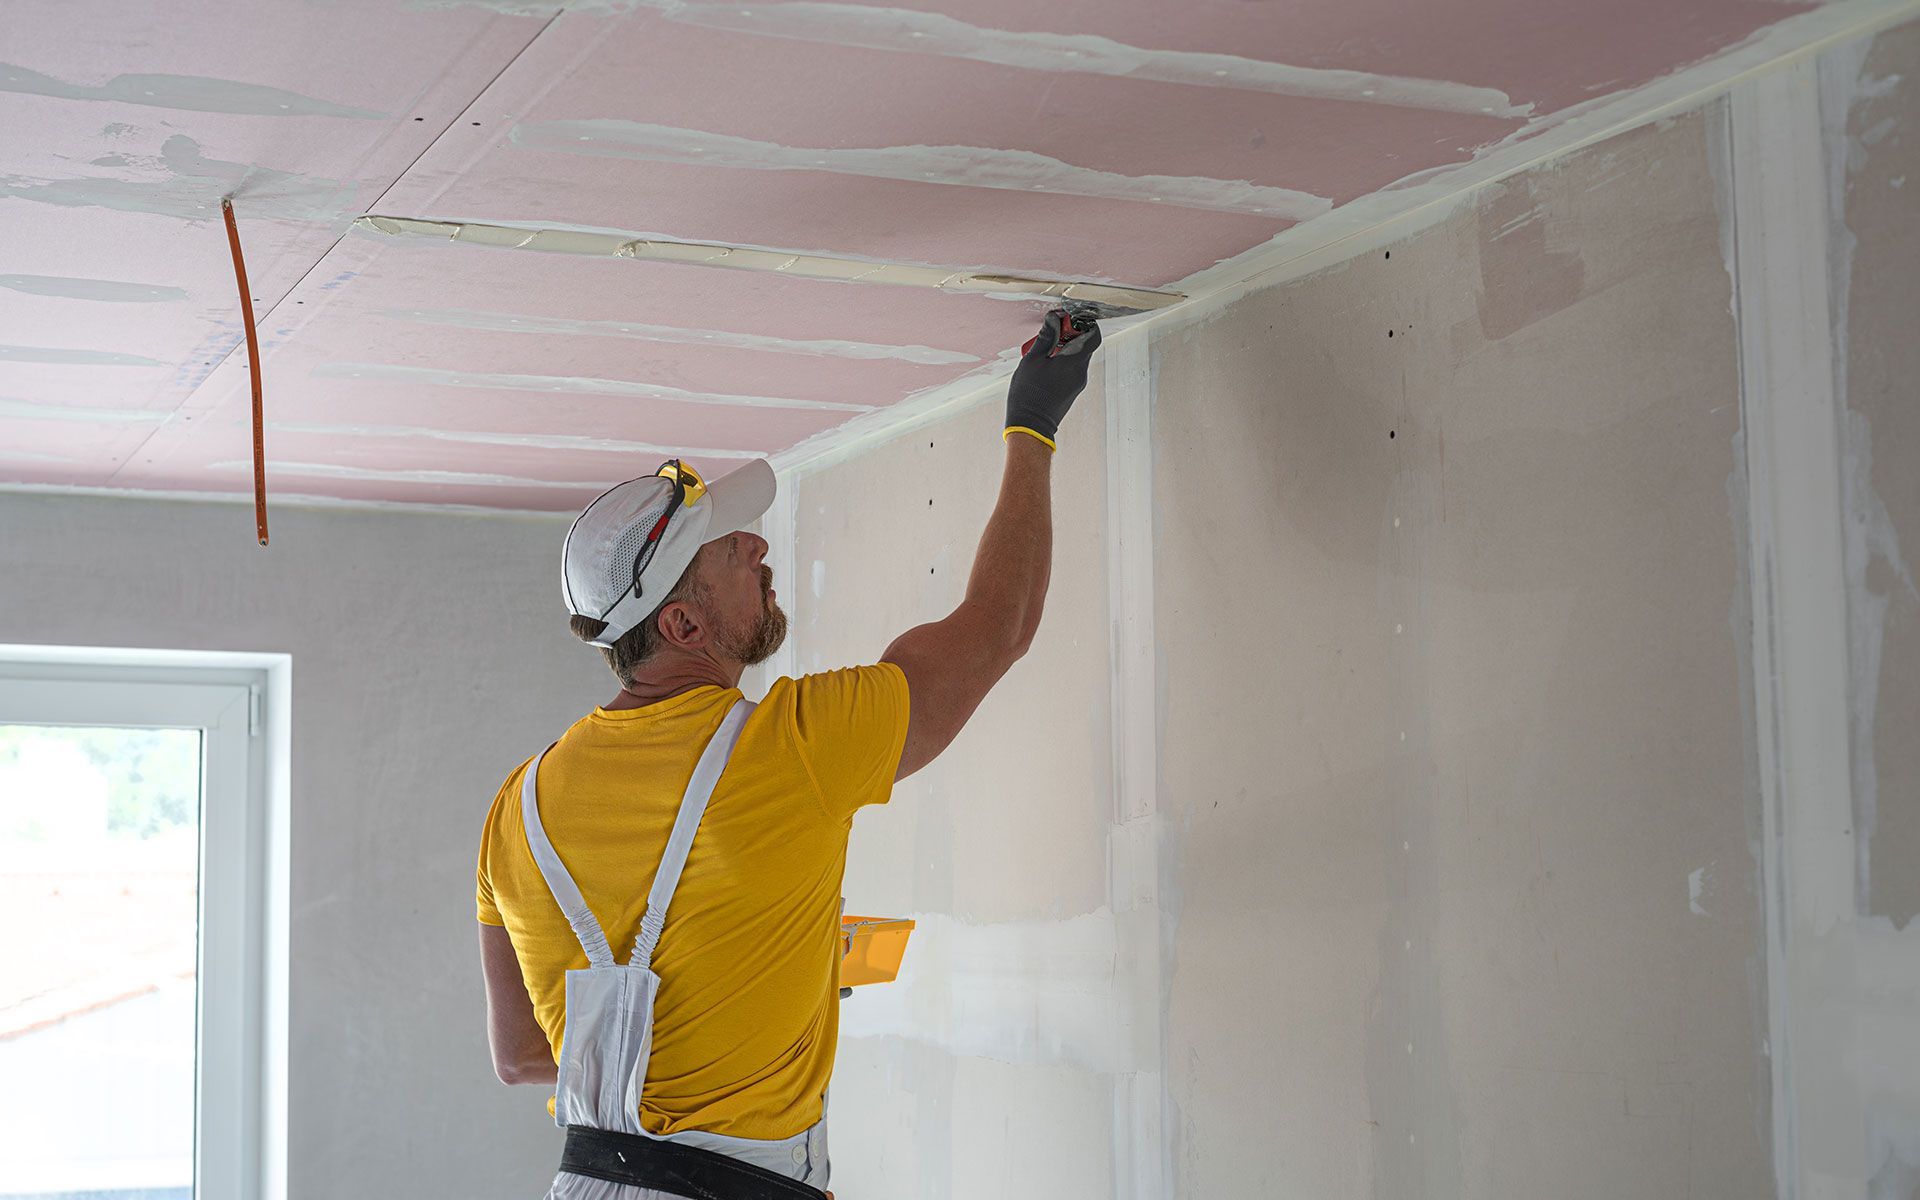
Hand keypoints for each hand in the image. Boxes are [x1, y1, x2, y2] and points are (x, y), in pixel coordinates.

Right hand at [1004, 309, 1101, 447]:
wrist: (1031, 426)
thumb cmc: (1029, 395)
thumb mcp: (1032, 360)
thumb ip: (1046, 337)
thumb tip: (1054, 319)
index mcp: (1075, 362)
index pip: (1093, 335)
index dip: (1083, 323)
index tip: (1067, 320)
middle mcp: (1081, 372)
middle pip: (1084, 345)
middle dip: (1069, 335)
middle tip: (1050, 333)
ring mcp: (1078, 383)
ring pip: (1077, 357)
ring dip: (1063, 348)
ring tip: (1043, 351)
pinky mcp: (1072, 391)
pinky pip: (1071, 369)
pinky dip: (1062, 361)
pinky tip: (1044, 366)